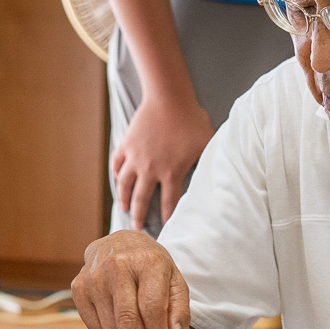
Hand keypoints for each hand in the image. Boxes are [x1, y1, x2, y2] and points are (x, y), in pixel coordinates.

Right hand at [70, 231, 187, 328]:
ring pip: (110, 326)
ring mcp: (94, 276)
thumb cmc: (151, 267)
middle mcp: (117, 265)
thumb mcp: (174, 281)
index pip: (151, 307)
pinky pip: (94, 325)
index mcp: (147, 261)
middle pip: (127, 320)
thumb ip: (177, 311)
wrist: (120, 243)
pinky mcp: (78, 287)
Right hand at [111, 95, 215, 230]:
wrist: (169, 97)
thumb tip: (213, 176)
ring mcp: (136, 156)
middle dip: (139, 217)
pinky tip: (117, 178)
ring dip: (123, 198)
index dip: (169, 218)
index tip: (168, 230)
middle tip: (137, 229)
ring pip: (125, 184)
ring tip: (124, 208)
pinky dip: (116, 172)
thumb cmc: (192, 119)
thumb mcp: (206, 144)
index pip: (170, 203)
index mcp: (172, 172)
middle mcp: (150, 169)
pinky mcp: (127, 143)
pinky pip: (117, 162)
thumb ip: (206, 162)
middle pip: (142, 199)